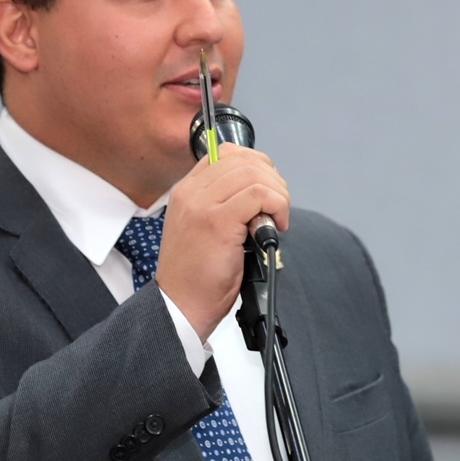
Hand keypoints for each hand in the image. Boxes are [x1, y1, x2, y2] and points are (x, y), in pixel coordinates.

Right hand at [156, 143, 289, 339]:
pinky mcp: (217, 222)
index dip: (256, 165)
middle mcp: (190, 192)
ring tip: (278, 218)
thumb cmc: (196, 276)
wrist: (180, 306)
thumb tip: (260, 190)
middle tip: (279, 206)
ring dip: (278, 193)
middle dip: (272, 179)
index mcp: (186, 191)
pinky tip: (276, 225)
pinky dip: (277, 205)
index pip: (225, 154)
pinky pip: (258, 195)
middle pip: (243, 160)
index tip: (268, 187)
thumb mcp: (202, 229)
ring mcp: (202, 205)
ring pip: (254, 173)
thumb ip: (221, 204)